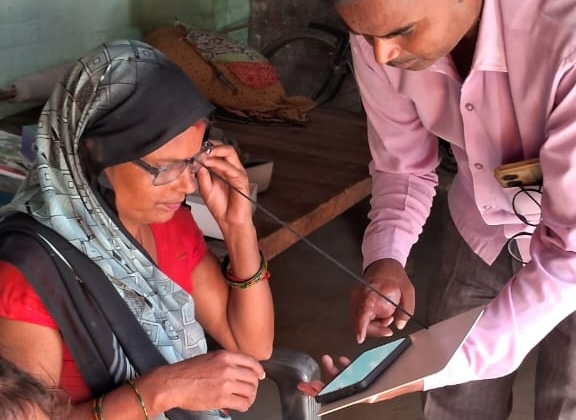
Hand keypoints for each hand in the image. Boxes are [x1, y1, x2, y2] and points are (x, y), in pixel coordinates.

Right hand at [163, 349, 264, 412]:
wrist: (173, 383)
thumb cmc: (187, 371)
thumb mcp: (210, 358)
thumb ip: (226, 361)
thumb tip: (240, 368)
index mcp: (225, 356)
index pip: (251, 362)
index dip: (258, 370)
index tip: (260, 375)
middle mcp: (228, 368)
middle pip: (253, 378)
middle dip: (254, 385)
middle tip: (250, 390)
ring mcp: (226, 383)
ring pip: (250, 391)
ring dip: (250, 397)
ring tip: (245, 399)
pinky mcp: (221, 398)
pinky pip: (242, 403)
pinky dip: (244, 406)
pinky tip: (239, 405)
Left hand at [195, 143, 252, 230]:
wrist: (229, 222)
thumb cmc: (220, 207)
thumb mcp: (204, 189)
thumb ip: (202, 175)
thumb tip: (197, 162)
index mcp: (222, 169)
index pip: (217, 151)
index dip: (206, 148)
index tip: (193, 149)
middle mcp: (231, 169)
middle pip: (225, 148)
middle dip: (212, 145)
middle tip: (199, 148)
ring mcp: (237, 173)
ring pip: (230, 153)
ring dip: (215, 151)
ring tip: (203, 155)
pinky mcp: (242, 180)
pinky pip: (232, 168)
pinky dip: (220, 164)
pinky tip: (210, 164)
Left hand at [297, 354, 423, 404]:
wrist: (420, 372)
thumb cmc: (406, 378)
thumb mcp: (392, 385)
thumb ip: (379, 393)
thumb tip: (368, 398)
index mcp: (365, 394)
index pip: (339, 396)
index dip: (323, 393)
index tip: (310, 389)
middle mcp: (362, 389)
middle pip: (336, 389)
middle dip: (321, 385)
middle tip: (306, 383)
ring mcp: (364, 382)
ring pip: (343, 380)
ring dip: (332, 371)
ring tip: (326, 360)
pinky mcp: (368, 375)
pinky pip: (353, 373)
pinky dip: (345, 367)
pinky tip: (342, 361)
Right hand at [351, 259, 414, 342]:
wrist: (384, 265)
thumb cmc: (394, 277)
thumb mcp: (407, 291)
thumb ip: (405, 311)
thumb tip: (399, 325)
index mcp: (370, 294)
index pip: (362, 313)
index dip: (361, 327)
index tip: (361, 338)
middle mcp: (359, 297)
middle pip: (360, 322)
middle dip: (375, 329)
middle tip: (390, 327)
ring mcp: (356, 300)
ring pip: (360, 321)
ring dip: (374, 325)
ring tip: (389, 317)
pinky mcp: (356, 302)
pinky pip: (361, 317)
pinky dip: (372, 321)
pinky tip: (382, 315)